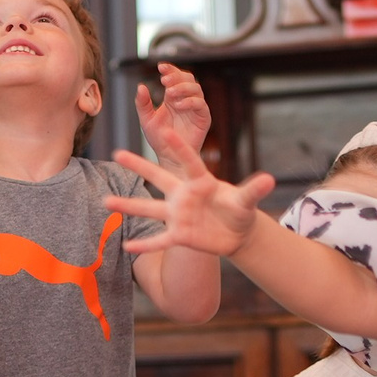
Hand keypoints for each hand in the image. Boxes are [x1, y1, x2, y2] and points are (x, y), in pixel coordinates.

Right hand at [108, 150, 274, 257]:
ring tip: (106, 201)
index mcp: (201, 180)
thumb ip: (253, 190)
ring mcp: (178, 215)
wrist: (236, 232)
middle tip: (117, 153)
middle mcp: (184, 194)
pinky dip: (145, 244)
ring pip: (149, 209)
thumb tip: (270, 179)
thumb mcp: (247, 201)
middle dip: (139, 166)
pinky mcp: (179, 235)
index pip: (188, 161)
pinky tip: (125, 246)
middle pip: (158, 177)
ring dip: (128, 206)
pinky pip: (159, 240)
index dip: (178, 147)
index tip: (164, 130)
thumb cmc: (239, 209)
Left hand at [136, 63, 211, 170]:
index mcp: (173, 97)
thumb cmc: (159, 140)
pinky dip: (189, 102)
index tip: (160, 67)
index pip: (175, 77)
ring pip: (196, 88)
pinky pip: (201, 104)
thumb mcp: (147, 119)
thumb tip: (140, 86)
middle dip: (177, 76)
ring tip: (169, 93)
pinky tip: (178, 105)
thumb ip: (143, 103)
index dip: (170, 69)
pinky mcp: (203, 118)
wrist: (169, 157)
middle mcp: (186, 100)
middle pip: (188, 78)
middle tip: (164, 80)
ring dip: (183, 88)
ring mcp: (196, 108)